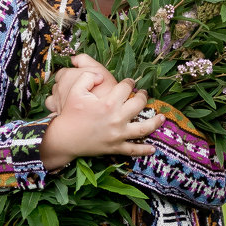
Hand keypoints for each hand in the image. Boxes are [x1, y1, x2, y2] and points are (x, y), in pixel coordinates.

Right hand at [39, 76, 165, 171]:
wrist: (63, 139)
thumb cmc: (70, 114)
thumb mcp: (75, 90)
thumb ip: (88, 76)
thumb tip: (102, 75)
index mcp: (108, 103)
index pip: (125, 88)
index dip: (129, 82)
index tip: (130, 82)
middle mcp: (116, 119)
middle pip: (138, 104)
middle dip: (143, 97)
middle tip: (143, 94)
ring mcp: (117, 135)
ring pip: (143, 129)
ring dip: (154, 122)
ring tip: (162, 117)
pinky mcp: (115, 147)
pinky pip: (133, 150)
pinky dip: (144, 150)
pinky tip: (152, 149)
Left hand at [46, 54, 117, 113]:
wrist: (106, 114)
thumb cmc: (104, 90)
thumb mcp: (99, 69)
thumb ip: (84, 60)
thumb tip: (73, 58)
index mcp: (67, 75)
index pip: (63, 72)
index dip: (72, 74)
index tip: (80, 78)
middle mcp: (59, 89)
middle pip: (57, 84)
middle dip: (64, 85)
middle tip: (78, 88)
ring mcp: (58, 102)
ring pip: (53, 97)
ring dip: (60, 97)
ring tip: (72, 99)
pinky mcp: (59, 114)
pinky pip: (53, 110)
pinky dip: (58, 109)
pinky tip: (67, 110)